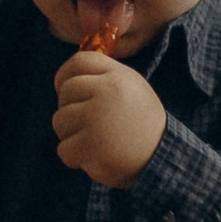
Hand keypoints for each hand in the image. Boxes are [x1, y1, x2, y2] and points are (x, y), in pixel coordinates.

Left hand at [53, 46, 166, 187]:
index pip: (79, 62)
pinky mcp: (91, 145)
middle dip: (70, 110)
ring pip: (59, 121)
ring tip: (96, 141)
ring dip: (71, 136)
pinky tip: (96, 157)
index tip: (63, 89)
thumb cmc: (141, 125)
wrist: (161, 158)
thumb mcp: (132, 90)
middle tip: (89, 125)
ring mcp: (98, 118)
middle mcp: (108, 92)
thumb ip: (104, 79)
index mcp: (118, 76)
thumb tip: (66, 79)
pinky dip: (75, 158)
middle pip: (65, 92)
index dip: (64, 75)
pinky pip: (63, 149)